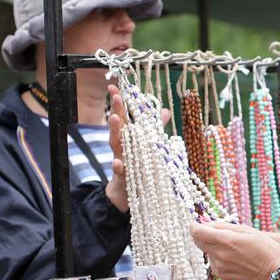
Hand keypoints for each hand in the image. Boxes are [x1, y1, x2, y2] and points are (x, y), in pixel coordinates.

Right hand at [106, 83, 173, 214]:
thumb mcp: (147, 146)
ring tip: (115, 119)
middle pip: (119, 126)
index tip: (115, 86)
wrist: (126, 193)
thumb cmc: (138, 166)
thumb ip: (154, 129)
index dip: (120, 102)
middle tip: (115, 95)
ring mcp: (121, 160)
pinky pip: (121, 171)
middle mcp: (122, 146)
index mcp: (129, 138)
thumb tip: (164, 110)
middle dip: (117, 110)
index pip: (124, 116)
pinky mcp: (123, 177)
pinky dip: (119, 167)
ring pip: (117, 145)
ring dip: (116, 131)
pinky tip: (118, 162)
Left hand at [191, 221, 279, 279]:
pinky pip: (214, 262)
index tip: (196, 221)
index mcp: (226, 241)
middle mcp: (219, 254)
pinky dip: (219, 256)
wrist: (274, 273)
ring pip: (207, 251)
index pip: (197, 231)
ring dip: (213, 246)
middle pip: (197, 241)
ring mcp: (219, 266)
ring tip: (232, 246)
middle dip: (200, 234)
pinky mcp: (221, 275)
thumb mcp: (247, 231)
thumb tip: (206, 223)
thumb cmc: (266, 249)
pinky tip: (234, 257)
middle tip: (210, 230)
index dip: (194, 225)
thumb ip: (224, 226)